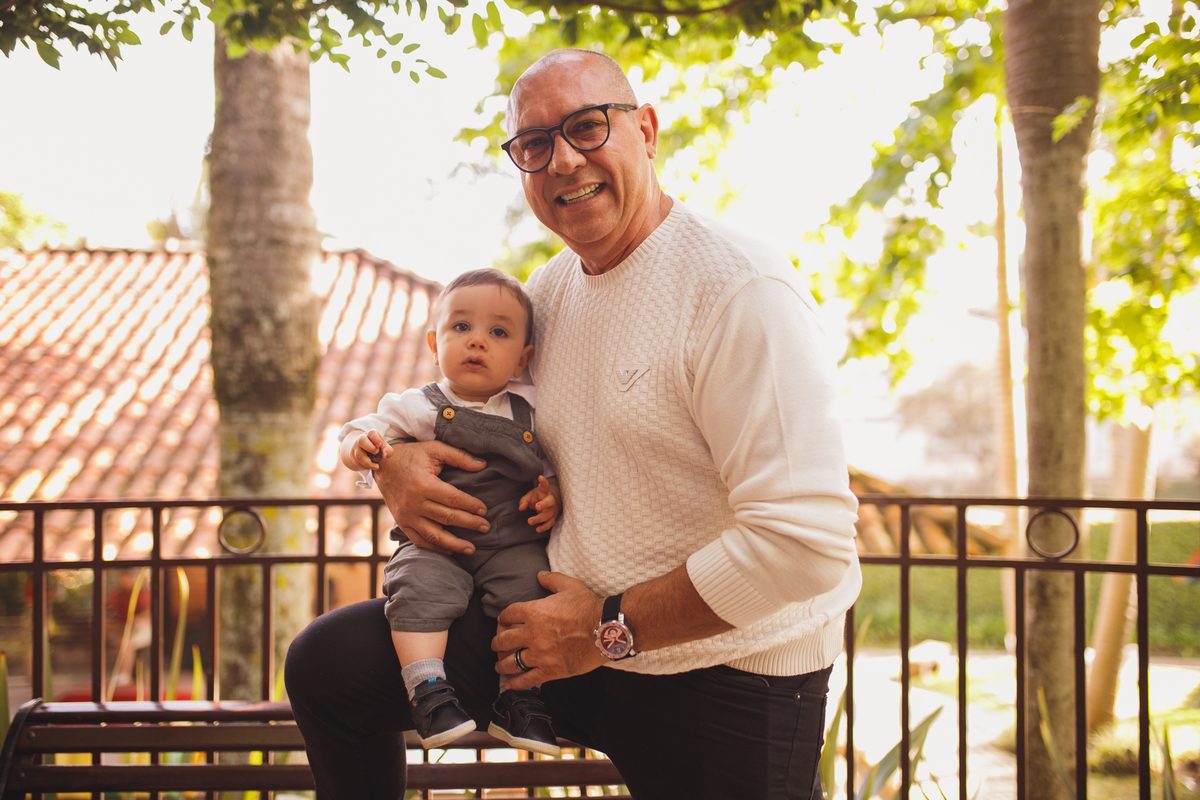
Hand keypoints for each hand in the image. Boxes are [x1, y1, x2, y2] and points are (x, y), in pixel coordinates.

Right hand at [345, 431, 391, 470]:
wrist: (362, 452)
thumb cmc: (376, 448)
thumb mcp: (384, 448)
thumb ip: (388, 450)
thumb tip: (384, 454)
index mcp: (370, 435)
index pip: (372, 433)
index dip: (376, 439)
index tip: (381, 445)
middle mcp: (361, 439)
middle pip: (361, 440)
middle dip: (370, 448)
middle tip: (376, 452)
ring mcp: (355, 448)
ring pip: (359, 455)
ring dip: (368, 462)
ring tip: (376, 467)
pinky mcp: (352, 456)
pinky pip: (357, 462)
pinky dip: (364, 466)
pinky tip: (370, 467)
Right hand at [374, 440, 488, 554]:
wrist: (383, 465)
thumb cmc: (412, 455)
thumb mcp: (435, 449)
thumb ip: (459, 456)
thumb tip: (483, 464)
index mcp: (424, 484)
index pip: (453, 499)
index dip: (471, 506)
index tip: (484, 510)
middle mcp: (414, 503)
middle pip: (447, 517)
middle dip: (469, 523)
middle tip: (486, 527)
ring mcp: (407, 516)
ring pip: (434, 535)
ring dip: (454, 544)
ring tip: (472, 549)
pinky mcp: (402, 523)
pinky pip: (419, 540)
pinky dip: (435, 547)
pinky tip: (450, 550)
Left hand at [492, 572, 605, 690]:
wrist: (606, 629)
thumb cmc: (589, 607)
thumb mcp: (570, 586)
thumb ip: (551, 579)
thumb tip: (540, 575)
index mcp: (534, 612)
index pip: (507, 615)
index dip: (502, 618)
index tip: (502, 622)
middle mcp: (533, 634)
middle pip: (503, 641)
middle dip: (496, 643)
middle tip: (497, 645)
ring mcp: (540, 654)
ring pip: (511, 663)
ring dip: (501, 664)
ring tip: (499, 666)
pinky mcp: (550, 670)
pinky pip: (526, 679)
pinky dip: (515, 683)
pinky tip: (510, 684)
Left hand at [518, 476, 559, 532]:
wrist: (552, 502)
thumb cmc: (539, 498)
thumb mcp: (530, 496)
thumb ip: (524, 501)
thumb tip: (521, 508)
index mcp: (545, 492)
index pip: (545, 486)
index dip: (543, 482)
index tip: (540, 477)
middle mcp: (551, 500)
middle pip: (550, 502)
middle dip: (543, 504)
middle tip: (536, 506)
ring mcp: (553, 510)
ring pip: (549, 514)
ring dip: (540, 518)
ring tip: (530, 521)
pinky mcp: (553, 518)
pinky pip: (550, 523)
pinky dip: (544, 527)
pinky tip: (537, 529)